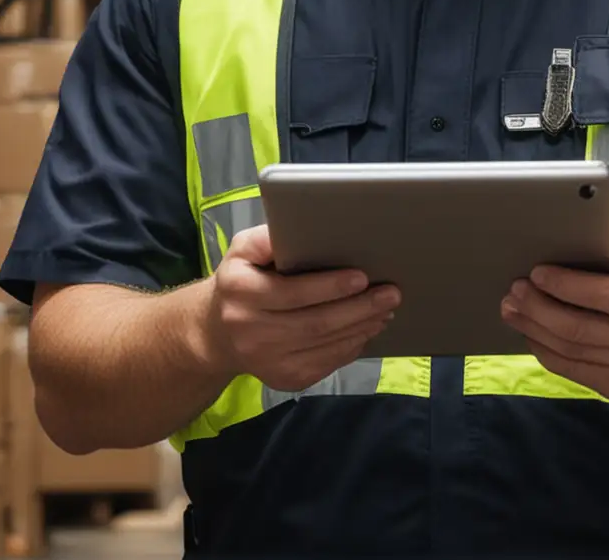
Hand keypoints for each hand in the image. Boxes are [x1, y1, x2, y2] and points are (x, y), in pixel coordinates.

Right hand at [201, 225, 399, 391]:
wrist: (218, 332)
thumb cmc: (241, 281)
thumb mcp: (243, 251)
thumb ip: (267, 238)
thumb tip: (302, 229)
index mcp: (240, 292)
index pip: (292, 293)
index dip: (329, 287)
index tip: (362, 277)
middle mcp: (249, 330)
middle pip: (315, 323)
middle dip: (358, 309)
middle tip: (390, 294)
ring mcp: (267, 360)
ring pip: (324, 345)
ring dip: (361, 327)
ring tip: (386, 310)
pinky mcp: (284, 379)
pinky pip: (326, 363)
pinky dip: (351, 346)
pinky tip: (366, 329)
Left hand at [500, 229, 608, 402]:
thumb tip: (593, 233)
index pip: (600, 295)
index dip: (562, 284)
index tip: (535, 272)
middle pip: (577, 328)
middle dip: (537, 308)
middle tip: (514, 291)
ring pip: (571, 353)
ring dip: (534, 330)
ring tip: (513, 310)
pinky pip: (575, 372)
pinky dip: (548, 353)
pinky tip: (534, 334)